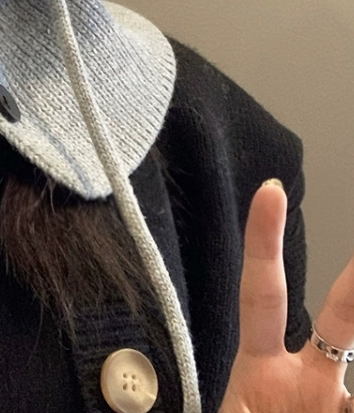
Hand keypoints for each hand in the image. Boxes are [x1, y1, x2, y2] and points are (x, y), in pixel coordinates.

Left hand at [219, 180, 353, 412]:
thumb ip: (239, 403)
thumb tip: (252, 382)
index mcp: (261, 374)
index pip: (263, 294)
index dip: (264, 243)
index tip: (269, 191)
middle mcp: (309, 385)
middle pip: (343, 318)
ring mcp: (333, 403)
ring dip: (349, 387)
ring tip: (338, 393)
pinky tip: (345, 397)